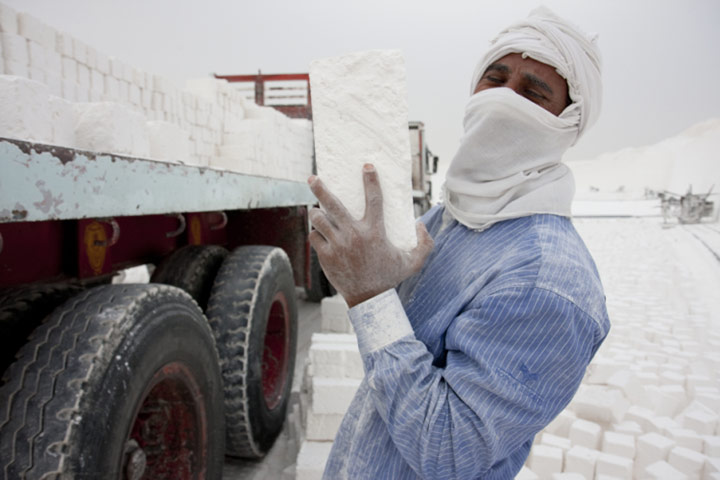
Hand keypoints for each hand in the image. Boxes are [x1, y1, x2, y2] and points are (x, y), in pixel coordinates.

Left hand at [308, 164, 433, 307]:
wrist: (370, 300)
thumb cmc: (390, 278)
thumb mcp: (413, 262)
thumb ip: (424, 244)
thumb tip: (421, 225)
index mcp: (375, 231)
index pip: (374, 199)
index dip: (370, 180)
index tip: (366, 166)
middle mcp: (355, 235)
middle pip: (333, 204)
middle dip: (320, 189)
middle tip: (312, 178)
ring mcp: (338, 245)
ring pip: (319, 219)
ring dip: (316, 213)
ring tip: (316, 210)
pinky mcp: (326, 256)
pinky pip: (315, 237)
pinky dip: (316, 233)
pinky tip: (319, 233)